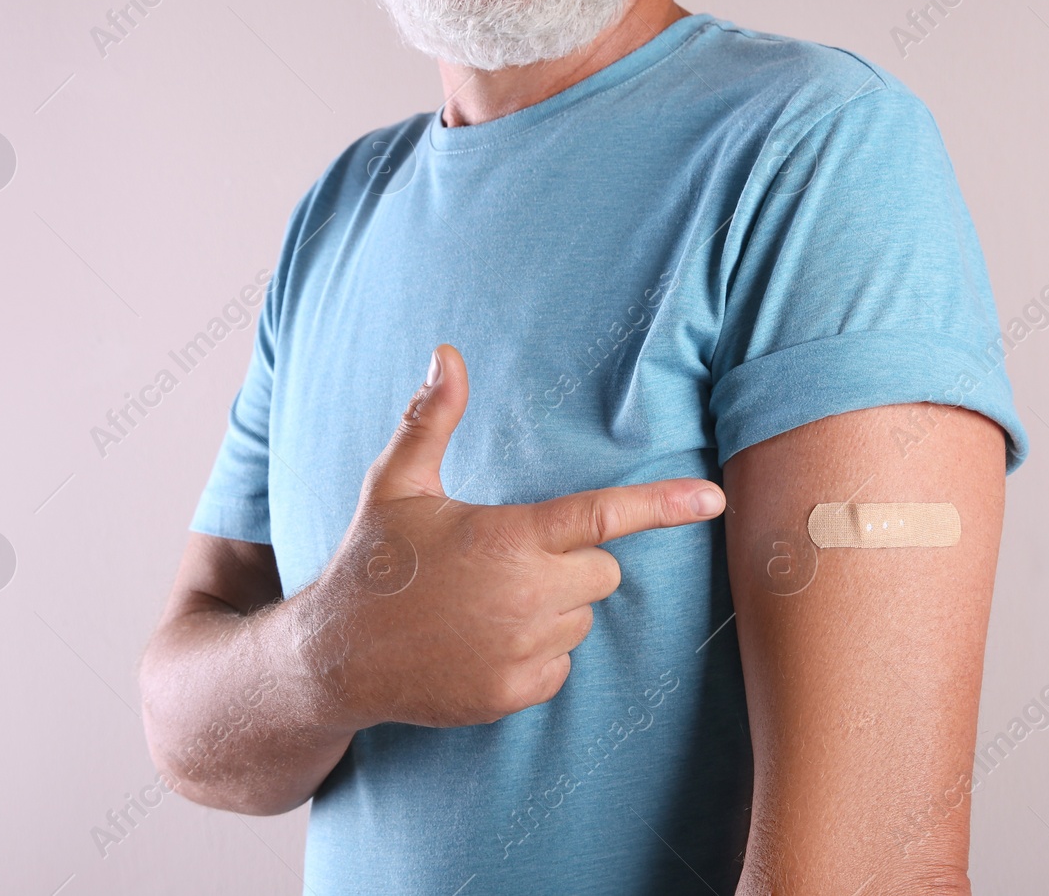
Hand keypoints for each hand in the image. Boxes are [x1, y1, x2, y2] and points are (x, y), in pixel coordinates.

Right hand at [305, 344, 725, 729]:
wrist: (334, 658)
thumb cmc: (371, 562)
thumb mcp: (396, 484)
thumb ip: (431, 418)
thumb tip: (448, 353)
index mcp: (508, 537)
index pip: (602, 516)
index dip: (664, 505)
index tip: (714, 499)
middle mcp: (525, 595)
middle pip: (602, 573)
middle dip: (572, 563)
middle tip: (509, 562)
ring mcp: (521, 651)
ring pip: (580, 620)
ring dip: (552, 609)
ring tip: (486, 604)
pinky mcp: (513, 694)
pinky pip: (560, 667)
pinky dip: (535, 655)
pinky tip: (484, 642)